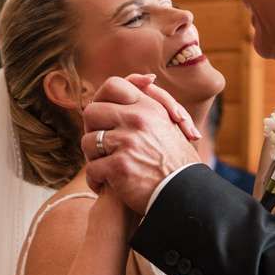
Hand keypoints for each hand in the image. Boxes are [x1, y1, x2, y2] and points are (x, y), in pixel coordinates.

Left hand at [78, 75, 199, 214]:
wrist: (186, 194)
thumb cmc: (176, 162)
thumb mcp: (170, 124)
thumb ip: (152, 103)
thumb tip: (145, 80)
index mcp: (149, 107)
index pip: (112, 85)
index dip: (102, 100)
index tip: (104, 118)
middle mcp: (137, 120)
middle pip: (91, 112)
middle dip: (93, 131)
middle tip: (101, 147)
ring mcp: (127, 142)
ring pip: (88, 142)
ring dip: (94, 158)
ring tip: (105, 168)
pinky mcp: (120, 166)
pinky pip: (91, 169)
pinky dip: (96, 181)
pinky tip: (105, 186)